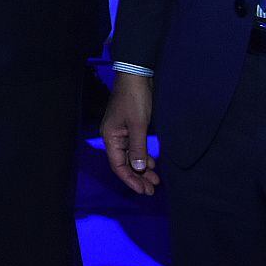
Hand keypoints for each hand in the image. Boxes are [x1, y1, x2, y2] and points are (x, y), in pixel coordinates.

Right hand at [100, 73, 159, 195]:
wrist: (136, 75)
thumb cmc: (135, 99)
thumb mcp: (138, 125)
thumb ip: (138, 148)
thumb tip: (138, 169)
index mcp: (110, 137)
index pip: (118, 165)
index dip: (131, 180)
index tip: (144, 191)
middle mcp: (113, 136)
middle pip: (124, 163)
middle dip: (138, 177)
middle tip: (152, 189)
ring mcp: (121, 132)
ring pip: (130, 156)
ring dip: (142, 168)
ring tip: (155, 179)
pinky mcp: (130, 127)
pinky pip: (134, 147)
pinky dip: (143, 156)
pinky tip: (151, 163)